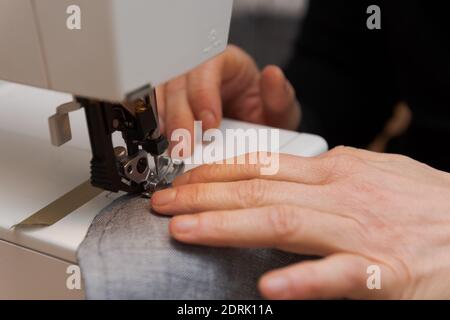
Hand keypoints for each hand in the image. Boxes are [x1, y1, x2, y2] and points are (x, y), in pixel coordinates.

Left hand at [151, 147, 449, 298]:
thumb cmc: (425, 202)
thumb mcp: (372, 171)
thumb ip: (330, 173)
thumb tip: (295, 171)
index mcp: (335, 170)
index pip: (262, 165)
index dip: (216, 173)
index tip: (183, 182)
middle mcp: (340, 193)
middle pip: (259, 188)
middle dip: (204, 196)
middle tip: (164, 204)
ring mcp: (359, 230)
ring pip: (283, 221)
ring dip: (230, 226)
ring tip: (187, 232)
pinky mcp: (383, 270)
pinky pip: (337, 275)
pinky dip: (302, 280)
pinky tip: (269, 287)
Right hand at [156, 45, 300, 152]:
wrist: (258, 128)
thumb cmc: (266, 113)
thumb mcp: (281, 108)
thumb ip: (280, 95)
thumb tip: (272, 75)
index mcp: (226, 62)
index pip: (207, 67)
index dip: (203, 94)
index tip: (210, 123)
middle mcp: (200, 70)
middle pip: (178, 82)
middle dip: (179, 116)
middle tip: (184, 146)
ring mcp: (183, 86)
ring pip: (162, 94)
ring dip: (165, 122)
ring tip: (173, 148)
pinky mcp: (172, 103)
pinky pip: (157, 108)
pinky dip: (158, 125)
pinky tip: (164, 142)